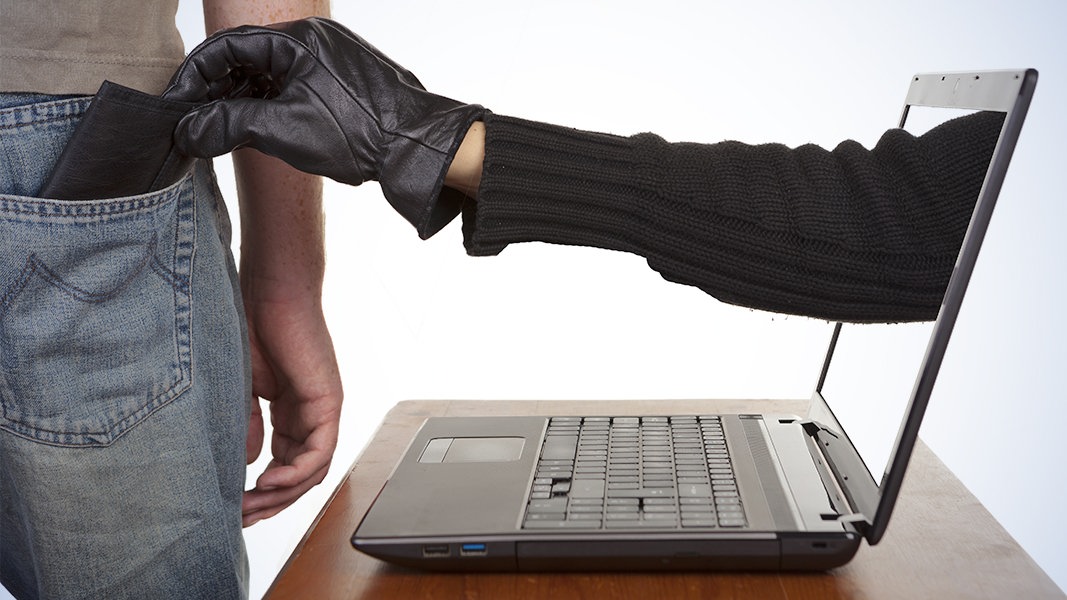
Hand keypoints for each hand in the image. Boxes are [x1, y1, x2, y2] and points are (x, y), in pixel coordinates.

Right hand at [167, 17, 484, 237]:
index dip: (196, 75)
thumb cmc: (360, 131)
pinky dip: (271, 108)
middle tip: (196, 122)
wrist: (416, 147)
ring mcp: (331, 63)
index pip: (229, 46)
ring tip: (223, 133)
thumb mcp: (284, 129)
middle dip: (218, 92)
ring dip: (244, 103)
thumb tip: (189, 130)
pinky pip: (295, 88)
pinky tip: (259, 133)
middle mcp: (314, 42)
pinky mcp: (343, 85)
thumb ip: (230, 125)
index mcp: (298, 39)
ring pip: (272, 76)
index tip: (177, 102)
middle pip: (249, 59)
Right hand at [241, 284, 342, 526]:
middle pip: (301, 474)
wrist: (269, 290)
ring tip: (251, 505)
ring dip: (282, 494)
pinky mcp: (328, 401)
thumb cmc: (253, 326)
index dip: (264, 492)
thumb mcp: (242, 389)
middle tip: (242, 517)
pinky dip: (296, 472)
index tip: (236, 506)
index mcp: (292, 412)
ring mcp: (322, 409)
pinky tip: (268, 482)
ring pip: (312, 469)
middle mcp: (311, 414)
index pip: (286, 464)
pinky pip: (319, 450)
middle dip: (271, 501)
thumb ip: (248, 426)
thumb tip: (250, 463)